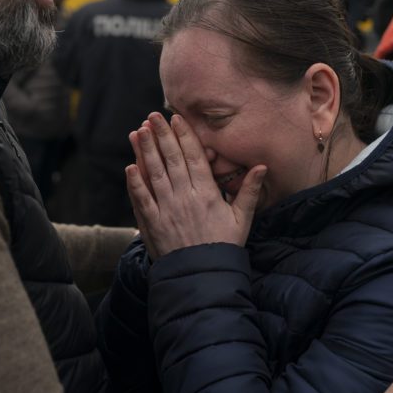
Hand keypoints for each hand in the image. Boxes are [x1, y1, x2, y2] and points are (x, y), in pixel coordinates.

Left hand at [125, 112, 266, 258]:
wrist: (203, 276)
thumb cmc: (224, 247)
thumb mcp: (242, 219)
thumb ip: (249, 192)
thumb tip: (261, 167)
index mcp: (207, 194)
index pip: (194, 158)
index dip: (184, 136)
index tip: (176, 119)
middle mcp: (185, 198)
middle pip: (171, 159)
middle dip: (162, 135)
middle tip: (153, 116)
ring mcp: (167, 210)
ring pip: (154, 174)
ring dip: (145, 151)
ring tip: (139, 131)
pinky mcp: (152, 224)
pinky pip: (142, 199)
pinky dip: (135, 182)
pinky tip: (130, 166)